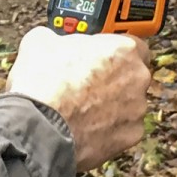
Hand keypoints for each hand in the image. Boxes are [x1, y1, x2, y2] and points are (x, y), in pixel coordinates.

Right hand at [7, 24, 150, 170]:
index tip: (100, 57)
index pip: (132, 46)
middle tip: (87, 84)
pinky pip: (123, 130)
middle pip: (132, 76)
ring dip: (111, 106)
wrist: (38, 126)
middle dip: (113, 80)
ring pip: (128, 105)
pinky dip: (108, 130)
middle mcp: (137, 78)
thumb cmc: (44, 84)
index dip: (113, 52)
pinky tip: (85, 127)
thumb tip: (52, 42)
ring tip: (82, 110)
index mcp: (123, 50)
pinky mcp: (130, 137)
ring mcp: (137, 109)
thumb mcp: (41, 42)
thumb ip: (58, 39)